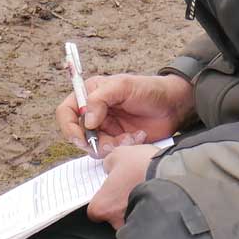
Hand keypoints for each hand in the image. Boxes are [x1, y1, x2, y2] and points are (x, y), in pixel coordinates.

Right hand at [56, 72, 195, 153]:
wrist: (173, 105)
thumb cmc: (149, 89)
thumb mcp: (123, 86)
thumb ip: (100, 98)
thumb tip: (87, 121)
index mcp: (90, 95)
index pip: (66, 111)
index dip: (69, 126)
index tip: (81, 138)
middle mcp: (94, 113)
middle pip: (78, 135)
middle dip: (94, 142)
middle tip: (109, 144)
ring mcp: (105, 129)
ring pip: (94, 147)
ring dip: (112, 146)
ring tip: (131, 137)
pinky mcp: (117, 141)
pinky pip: (111, 152)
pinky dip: (123, 148)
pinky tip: (137, 138)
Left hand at [87, 142, 158, 227]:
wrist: (173, 173)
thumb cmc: (142, 165)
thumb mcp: (119, 154)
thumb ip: (109, 164)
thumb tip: (109, 168)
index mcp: (103, 206)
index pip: (95, 212)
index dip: (103, 202)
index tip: (111, 194)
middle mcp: (116, 222)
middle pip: (114, 219)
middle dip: (121, 208)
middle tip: (130, 192)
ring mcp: (135, 226)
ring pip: (131, 221)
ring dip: (136, 210)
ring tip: (146, 194)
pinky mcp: (153, 227)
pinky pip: (147, 223)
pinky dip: (151, 214)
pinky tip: (157, 198)